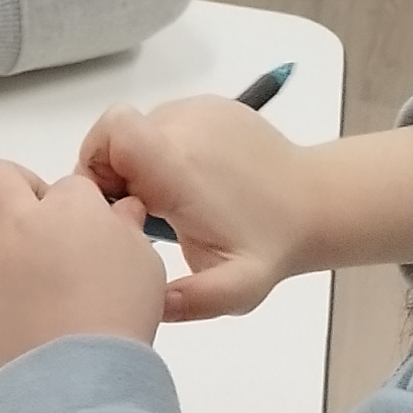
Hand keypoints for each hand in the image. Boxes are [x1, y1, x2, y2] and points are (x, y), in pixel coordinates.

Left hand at [0, 157, 167, 366]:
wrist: (87, 366)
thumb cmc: (124, 308)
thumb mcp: (143, 260)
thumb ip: (128, 228)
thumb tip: (124, 209)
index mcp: (68, 207)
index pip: (64, 184)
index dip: (72, 203)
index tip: (82, 229)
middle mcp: (19, 226)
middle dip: (7, 188)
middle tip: (25, 217)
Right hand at [76, 95, 313, 319]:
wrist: (317, 202)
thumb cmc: (271, 245)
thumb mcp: (237, 289)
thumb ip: (193, 302)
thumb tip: (153, 305)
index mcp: (182, 167)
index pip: (112, 133)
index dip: (95, 163)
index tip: (113, 202)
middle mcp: (188, 127)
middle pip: (116, 136)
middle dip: (114, 175)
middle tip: (143, 215)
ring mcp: (202, 111)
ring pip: (138, 132)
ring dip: (140, 166)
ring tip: (169, 203)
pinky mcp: (213, 107)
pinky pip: (163, 124)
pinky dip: (162, 152)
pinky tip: (187, 185)